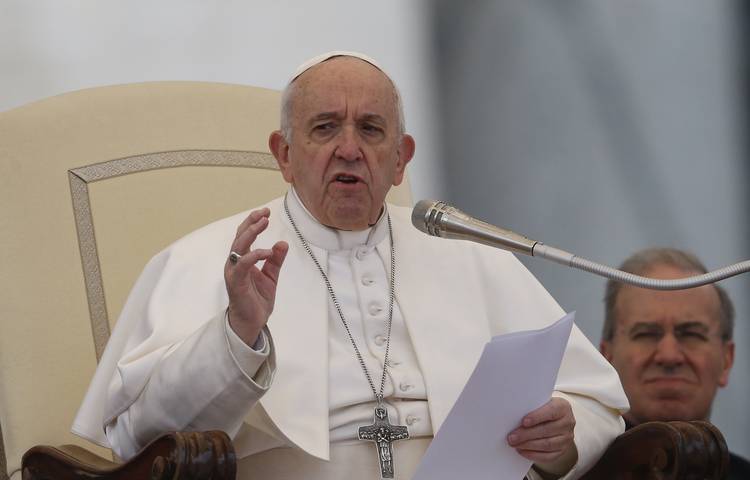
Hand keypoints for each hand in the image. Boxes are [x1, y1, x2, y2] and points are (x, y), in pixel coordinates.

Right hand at [224, 208, 287, 345]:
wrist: (252, 322)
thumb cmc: (257, 300)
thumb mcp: (271, 276)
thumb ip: (276, 260)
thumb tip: (282, 243)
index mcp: (242, 260)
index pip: (245, 236)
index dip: (254, 222)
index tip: (266, 212)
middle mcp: (235, 263)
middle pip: (240, 236)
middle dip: (251, 222)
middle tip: (265, 213)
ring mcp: (234, 272)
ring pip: (238, 246)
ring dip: (251, 233)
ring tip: (263, 222)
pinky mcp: (236, 282)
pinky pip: (243, 265)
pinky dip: (254, 255)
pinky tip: (266, 251)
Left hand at [507, 397, 575, 466]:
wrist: (553, 418)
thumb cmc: (542, 408)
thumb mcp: (539, 402)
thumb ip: (531, 407)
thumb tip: (513, 416)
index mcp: (563, 407)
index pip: (551, 411)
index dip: (537, 417)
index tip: (523, 422)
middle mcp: (568, 422)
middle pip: (547, 430)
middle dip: (527, 434)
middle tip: (512, 437)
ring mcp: (566, 438)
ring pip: (547, 444)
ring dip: (528, 445)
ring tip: (515, 444)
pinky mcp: (562, 450)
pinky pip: (548, 456)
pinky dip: (533, 455)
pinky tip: (522, 451)